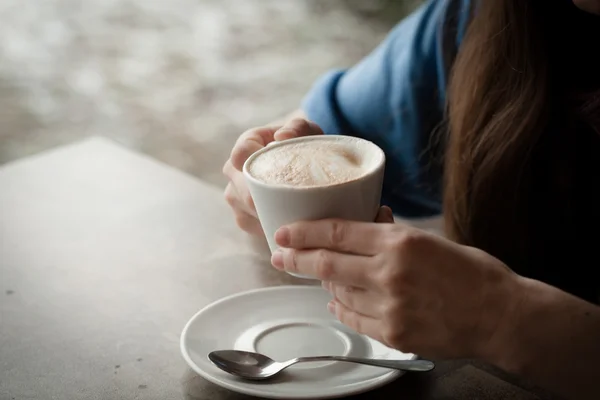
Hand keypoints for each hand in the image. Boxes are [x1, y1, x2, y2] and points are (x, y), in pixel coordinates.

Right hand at [222, 118, 322, 234]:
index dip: (258, 165)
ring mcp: (235, 196)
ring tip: (297, 216)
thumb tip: (282, 137)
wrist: (301, 161)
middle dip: (267, 201)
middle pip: (243, 191)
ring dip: (270, 215)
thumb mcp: (306, 131)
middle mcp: (233, 171)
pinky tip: (290, 226)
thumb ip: (298, 127)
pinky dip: (270, 227)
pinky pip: (253, 226)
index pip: (240, 154)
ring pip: (247, 212)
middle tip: (298, 206)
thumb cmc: (302, 144)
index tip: (283, 173)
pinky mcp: (243, 218)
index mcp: (245, 145)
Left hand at [270, 207, 520, 359]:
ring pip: (338, 292)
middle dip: (296, 259)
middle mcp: (389, 273)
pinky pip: (354, 319)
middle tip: (280, 256)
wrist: (501, 315)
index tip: (285, 233)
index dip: (304, 232)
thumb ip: (391, 236)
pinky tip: (338, 301)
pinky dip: (341, 308)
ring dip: (325, 283)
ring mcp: (390, 307)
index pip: (337, 232)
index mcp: (400, 242)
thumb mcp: (431, 240)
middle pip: (326, 264)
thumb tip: (365, 225)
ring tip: (321, 276)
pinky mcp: (394, 334)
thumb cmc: (472, 273)